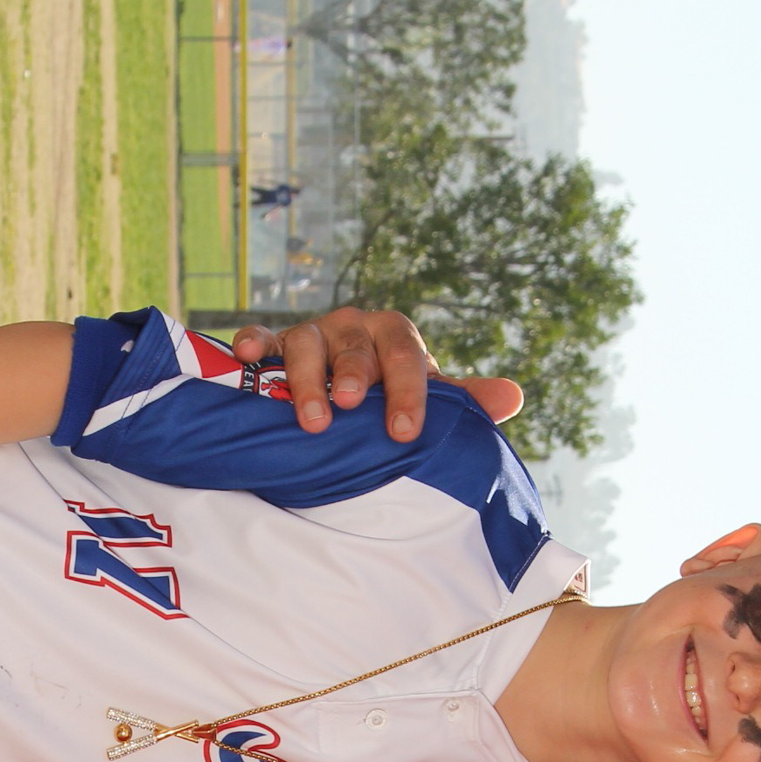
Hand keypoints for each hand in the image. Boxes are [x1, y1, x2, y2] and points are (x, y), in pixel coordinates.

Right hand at [229, 307, 523, 440]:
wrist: (342, 398)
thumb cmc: (388, 402)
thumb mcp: (426, 402)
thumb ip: (462, 402)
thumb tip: (513, 396)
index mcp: (394, 339)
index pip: (405, 354)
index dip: (407, 390)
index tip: (404, 431)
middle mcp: (353, 330)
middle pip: (354, 344)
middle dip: (353, 375)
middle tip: (350, 407)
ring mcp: (311, 336)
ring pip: (305, 343)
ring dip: (307, 377)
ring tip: (313, 418)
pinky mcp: (273, 347)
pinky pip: (260, 338)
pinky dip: (252, 342)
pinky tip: (247, 354)